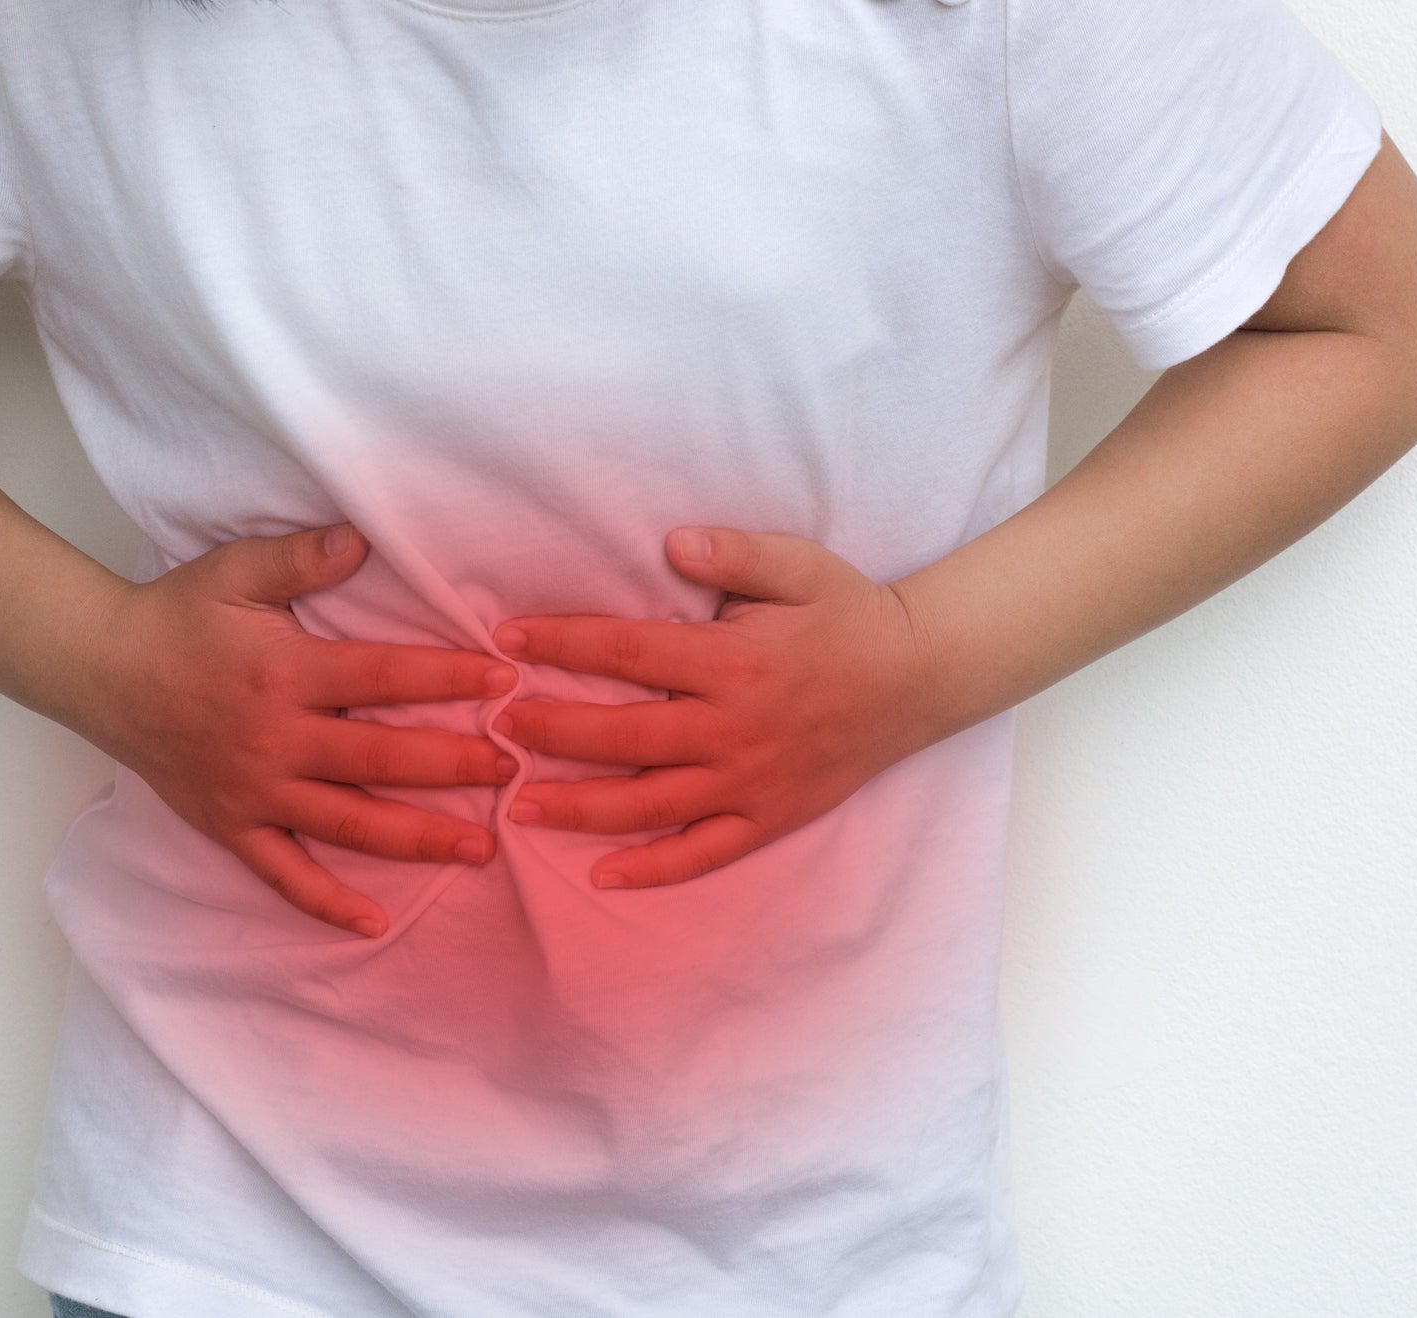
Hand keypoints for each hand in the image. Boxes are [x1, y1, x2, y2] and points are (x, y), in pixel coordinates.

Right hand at [78, 522, 519, 937]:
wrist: (101, 670)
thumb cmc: (177, 616)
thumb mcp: (236, 570)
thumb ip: (302, 556)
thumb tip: (364, 540)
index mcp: (286, 672)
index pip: (383, 675)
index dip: (446, 677)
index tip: (503, 683)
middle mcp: (276, 739)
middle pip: (380, 758)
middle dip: (453, 765)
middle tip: (513, 768)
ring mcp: (255, 791)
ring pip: (349, 823)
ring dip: (417, 839)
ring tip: (479, 848)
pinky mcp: (232, 826)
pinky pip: (284, 875)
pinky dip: (327, 902)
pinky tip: (376, 922)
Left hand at [492, 527, 932, 890]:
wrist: (920, 677)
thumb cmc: (849, 614)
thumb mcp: (798, 565)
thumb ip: (733, 553)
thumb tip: (671, 542)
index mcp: (732, 662)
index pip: (628, 651)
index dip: (563, 644)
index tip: (509, 640)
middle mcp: (734, 729)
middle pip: (623, 736)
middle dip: (552, 730)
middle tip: (497, 724)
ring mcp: (750, 782)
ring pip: (650, 804)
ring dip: (580, 806)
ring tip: (519, 802)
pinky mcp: (769, 819)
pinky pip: (703, 853)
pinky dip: (654, 869)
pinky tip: (603, 874)